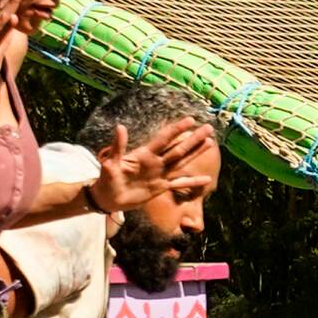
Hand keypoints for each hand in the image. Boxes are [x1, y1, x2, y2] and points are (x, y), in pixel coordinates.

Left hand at [89, 119, 214, 212]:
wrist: (108, 197)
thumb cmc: (107, 179)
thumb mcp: (110, 163)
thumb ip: (118, 147)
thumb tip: (120, 127)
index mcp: (145, 155)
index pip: (164, 139)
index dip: (177, 129)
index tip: (191, 120)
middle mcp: (156, 162)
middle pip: (178, 148)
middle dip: (193, 138)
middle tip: (209, 128)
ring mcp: (160, 174)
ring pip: (182, 161)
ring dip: (195, 153)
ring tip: (210, 143)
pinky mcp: (161, 187)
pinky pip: (180, 184)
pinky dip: (193, 182)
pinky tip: (207, 180)